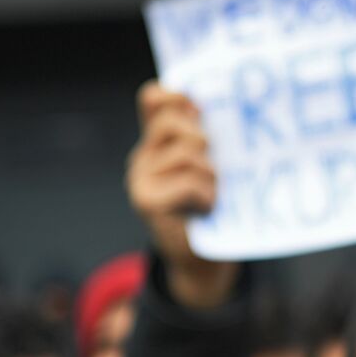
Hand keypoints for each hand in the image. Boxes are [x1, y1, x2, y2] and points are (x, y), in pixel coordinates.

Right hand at [126, 80, 237, 308]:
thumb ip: (205, 140)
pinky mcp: (147, 202)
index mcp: (157, 143)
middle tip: (215, 165)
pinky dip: (207, 194)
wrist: (200, 260)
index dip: (174, 96)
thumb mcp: (210, 168)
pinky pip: (188, 181)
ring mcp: (140, 179)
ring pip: (186, 154)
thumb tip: (211, 107)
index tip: (198, 108)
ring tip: (213, 193)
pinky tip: (207, 208)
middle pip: (173, 123)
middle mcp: (143, 157)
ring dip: (211, 174)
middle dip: (202, 139)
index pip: (153, 99)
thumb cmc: (211, 210)